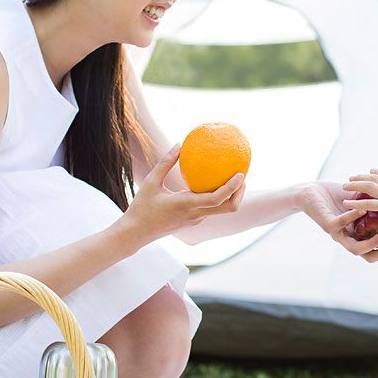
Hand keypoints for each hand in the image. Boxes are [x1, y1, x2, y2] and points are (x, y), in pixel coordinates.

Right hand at [123, 146, 245, 243]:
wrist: (136, 233)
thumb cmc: (141, 207)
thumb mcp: (150, 182)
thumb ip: (165, 163)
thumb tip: (179, 144)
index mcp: (187, 205)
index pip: (216, 198)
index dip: (232, 188)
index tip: (241, 175)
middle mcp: (195, 215)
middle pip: (228, 208)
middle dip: (239, 194)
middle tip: (242, 176)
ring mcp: (196, 220)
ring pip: (221, 210)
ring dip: (231, 196)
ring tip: (233, 178)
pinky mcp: (193, 222)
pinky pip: (211, 209)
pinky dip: (218, 198)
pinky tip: (212, 184)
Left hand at [298, 181, 377, 262]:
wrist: (311, 192)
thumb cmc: (336, 196)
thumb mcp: (360, 199)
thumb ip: (374, 202)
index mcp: (357, 235)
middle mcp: (348, 238)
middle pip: (369, 256)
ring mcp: (338, 234)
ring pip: (355, 248)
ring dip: (370, 244)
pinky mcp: (328, 225)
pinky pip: (341, 223)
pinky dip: (353, 216)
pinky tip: (363, 209)